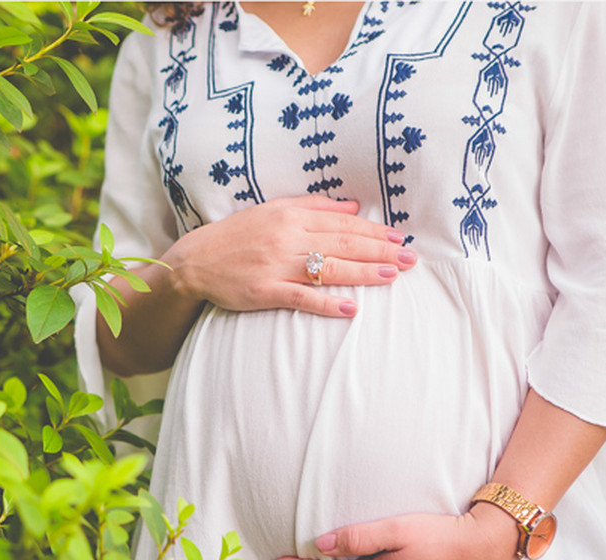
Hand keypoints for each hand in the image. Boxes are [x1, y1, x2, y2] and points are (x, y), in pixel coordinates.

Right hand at [165, 195, 416, 317]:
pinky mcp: (264, 292)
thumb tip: (353, 206)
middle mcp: (287, 238)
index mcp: (291, 217)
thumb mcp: (273, 210)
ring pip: (329, 269)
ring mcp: (276, 266)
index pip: (342, 224)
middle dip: (380, 251)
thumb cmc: (236, 235)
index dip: (374, 231)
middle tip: (409, 259)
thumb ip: (314, 206)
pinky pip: (302, 298)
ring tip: (392, 277)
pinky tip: (352, 308)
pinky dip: (328, 303)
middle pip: (343, 245)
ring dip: (364, 273)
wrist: (196, 261)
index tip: (399, 238)